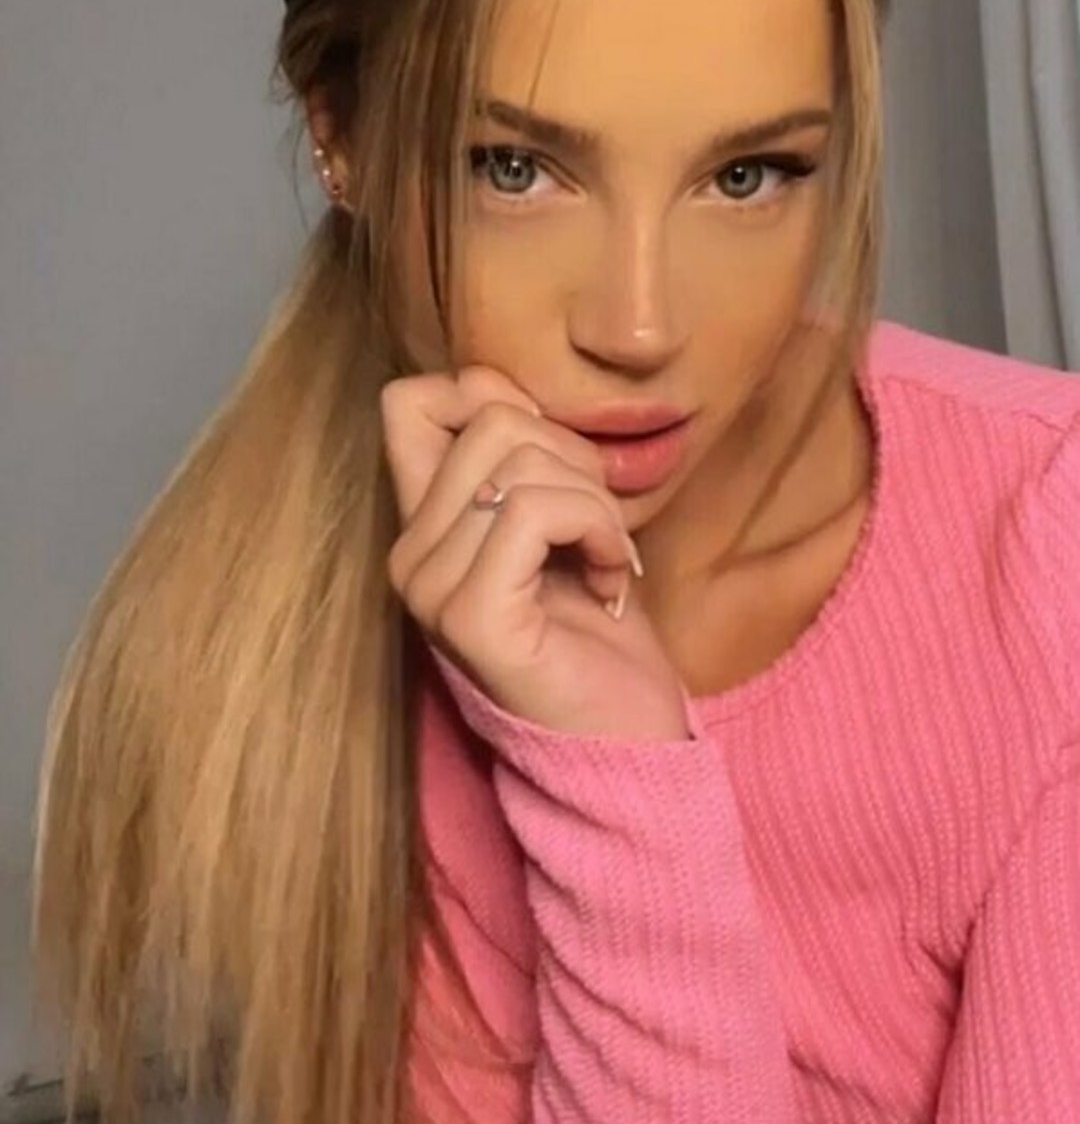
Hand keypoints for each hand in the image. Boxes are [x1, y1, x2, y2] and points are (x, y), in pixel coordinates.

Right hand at [380, 365, 690, 738]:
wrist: (628, 742)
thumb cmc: (598, 632)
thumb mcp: (557, 517)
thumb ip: (517, 454)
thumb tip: (491, 382)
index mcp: (421, 526)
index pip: (408, 401)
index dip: (487, 396)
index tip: (550, 458)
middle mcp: (410, 556)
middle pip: (489, 418)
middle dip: (572, 457)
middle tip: (598, 526)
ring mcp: (431, 589)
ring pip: (520, 462)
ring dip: (596, 503)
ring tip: (606, 560)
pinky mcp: (471, 616)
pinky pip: (537, 511)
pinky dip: (598, 531)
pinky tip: (609, 581)